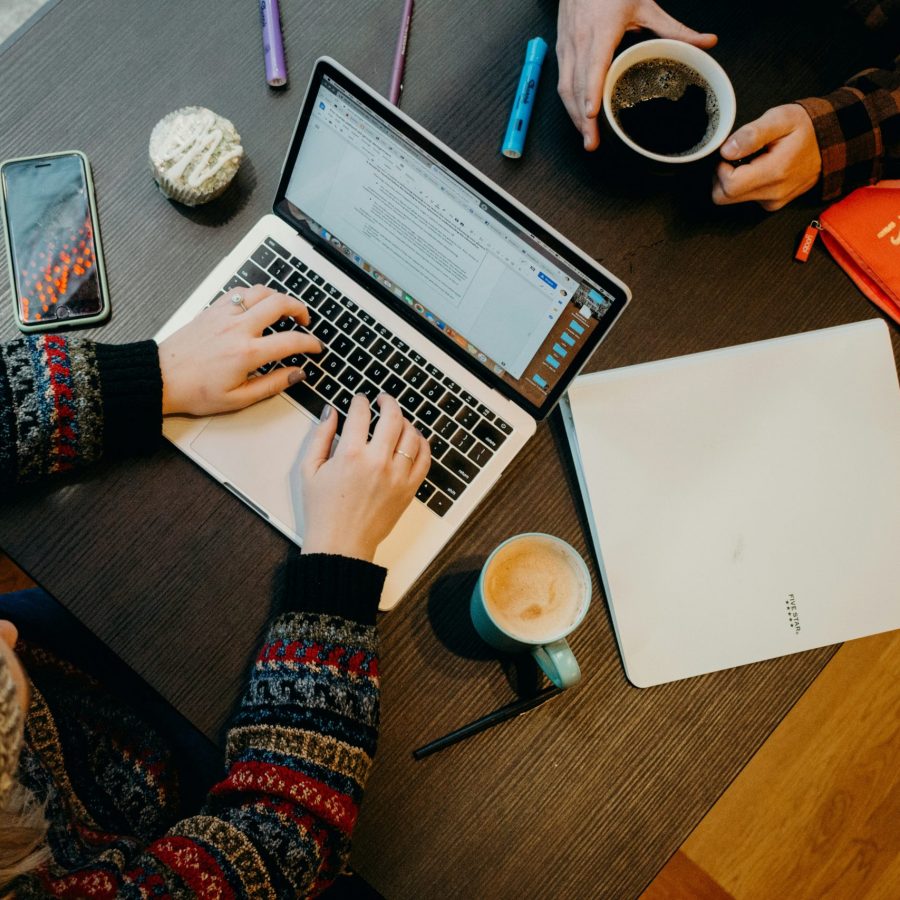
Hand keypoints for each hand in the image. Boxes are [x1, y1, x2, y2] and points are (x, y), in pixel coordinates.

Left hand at [158, 284, 321, 415]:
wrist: (161, 378)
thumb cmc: (195, 391)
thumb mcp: (239, 399)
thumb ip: (272, 384)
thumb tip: (296, 374)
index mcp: (247, 353)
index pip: (291, 341)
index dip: (310, 342)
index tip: (316, 347)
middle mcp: (237, 328)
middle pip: (280, 303)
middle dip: (300, 308)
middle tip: (305, 320)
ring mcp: (224, 315)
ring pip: (260, 291)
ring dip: (278, 297)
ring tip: (284, 310)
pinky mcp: (212, 309)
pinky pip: (239, 292)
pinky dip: (254, 295)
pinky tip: (257, 306)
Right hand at [301, 394, 430, 562]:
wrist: (341, 544)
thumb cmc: (322, 511)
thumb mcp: (310, 470)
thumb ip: (321, 436)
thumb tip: (330, 412)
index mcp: (350, 455)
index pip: (361, 413)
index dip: (360, 401)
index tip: (359, 400)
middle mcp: (377, 462)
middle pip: (392, 417)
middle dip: (387, 402)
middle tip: (383, 400)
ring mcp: (397, 475)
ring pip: (412, 435)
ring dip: (405, 421)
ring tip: (397, 420)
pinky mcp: (408, 489)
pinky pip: (425, 459)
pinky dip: (422, 444)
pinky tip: (413, 440)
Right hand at [557, 0, 716, 149]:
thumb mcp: (646, 6)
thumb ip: (675, 29)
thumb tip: (706, 43)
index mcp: (601, 30)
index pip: (593, 66)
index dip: (591, 92)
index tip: (592, 114)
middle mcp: (580, 40)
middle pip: (577, 86)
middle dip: (582, 118)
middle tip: (592, 142)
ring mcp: (567, 46)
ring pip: (565, 88)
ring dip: (573, 116)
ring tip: (586, 137)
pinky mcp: (561, 50)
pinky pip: (563, 82)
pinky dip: (569, 103)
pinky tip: (579, 117)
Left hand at [712, 104, 821, 210]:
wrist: (833, 140)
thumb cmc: (807, 127)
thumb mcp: (780, 119)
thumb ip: (751, 134)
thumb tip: (727, 151)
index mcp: (773, 173)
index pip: (728, 186)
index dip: (720, 169)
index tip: (729, 153)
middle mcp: (773, 193)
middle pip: (725, 197)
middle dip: (721, 176)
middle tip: (736, 155)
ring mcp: (774, 201)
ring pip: (733, 199)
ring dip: (734, 180)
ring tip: (752, 158)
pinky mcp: (774, 203)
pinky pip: (747, 199)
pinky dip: (746, 185)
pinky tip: (759, 167)